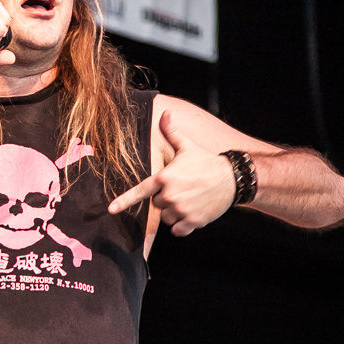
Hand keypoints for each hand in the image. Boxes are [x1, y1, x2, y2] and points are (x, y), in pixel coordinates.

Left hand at [108, 110, 236, 235]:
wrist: (232, 179)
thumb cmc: (206, 162)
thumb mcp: (187, 146)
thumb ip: (171, 132)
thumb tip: (165, 113)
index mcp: (165, 177)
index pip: (140, 191)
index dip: (124, 201)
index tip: (111, 209)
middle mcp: (170, 195)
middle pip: (156, 205)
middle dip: (165, 199)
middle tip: (181, 190)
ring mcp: (182, 209)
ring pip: (166, 218)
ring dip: (173, 213)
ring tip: (187, 200)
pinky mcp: (193, 221)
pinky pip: (178, 230)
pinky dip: (182, 226)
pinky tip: (191, 213)